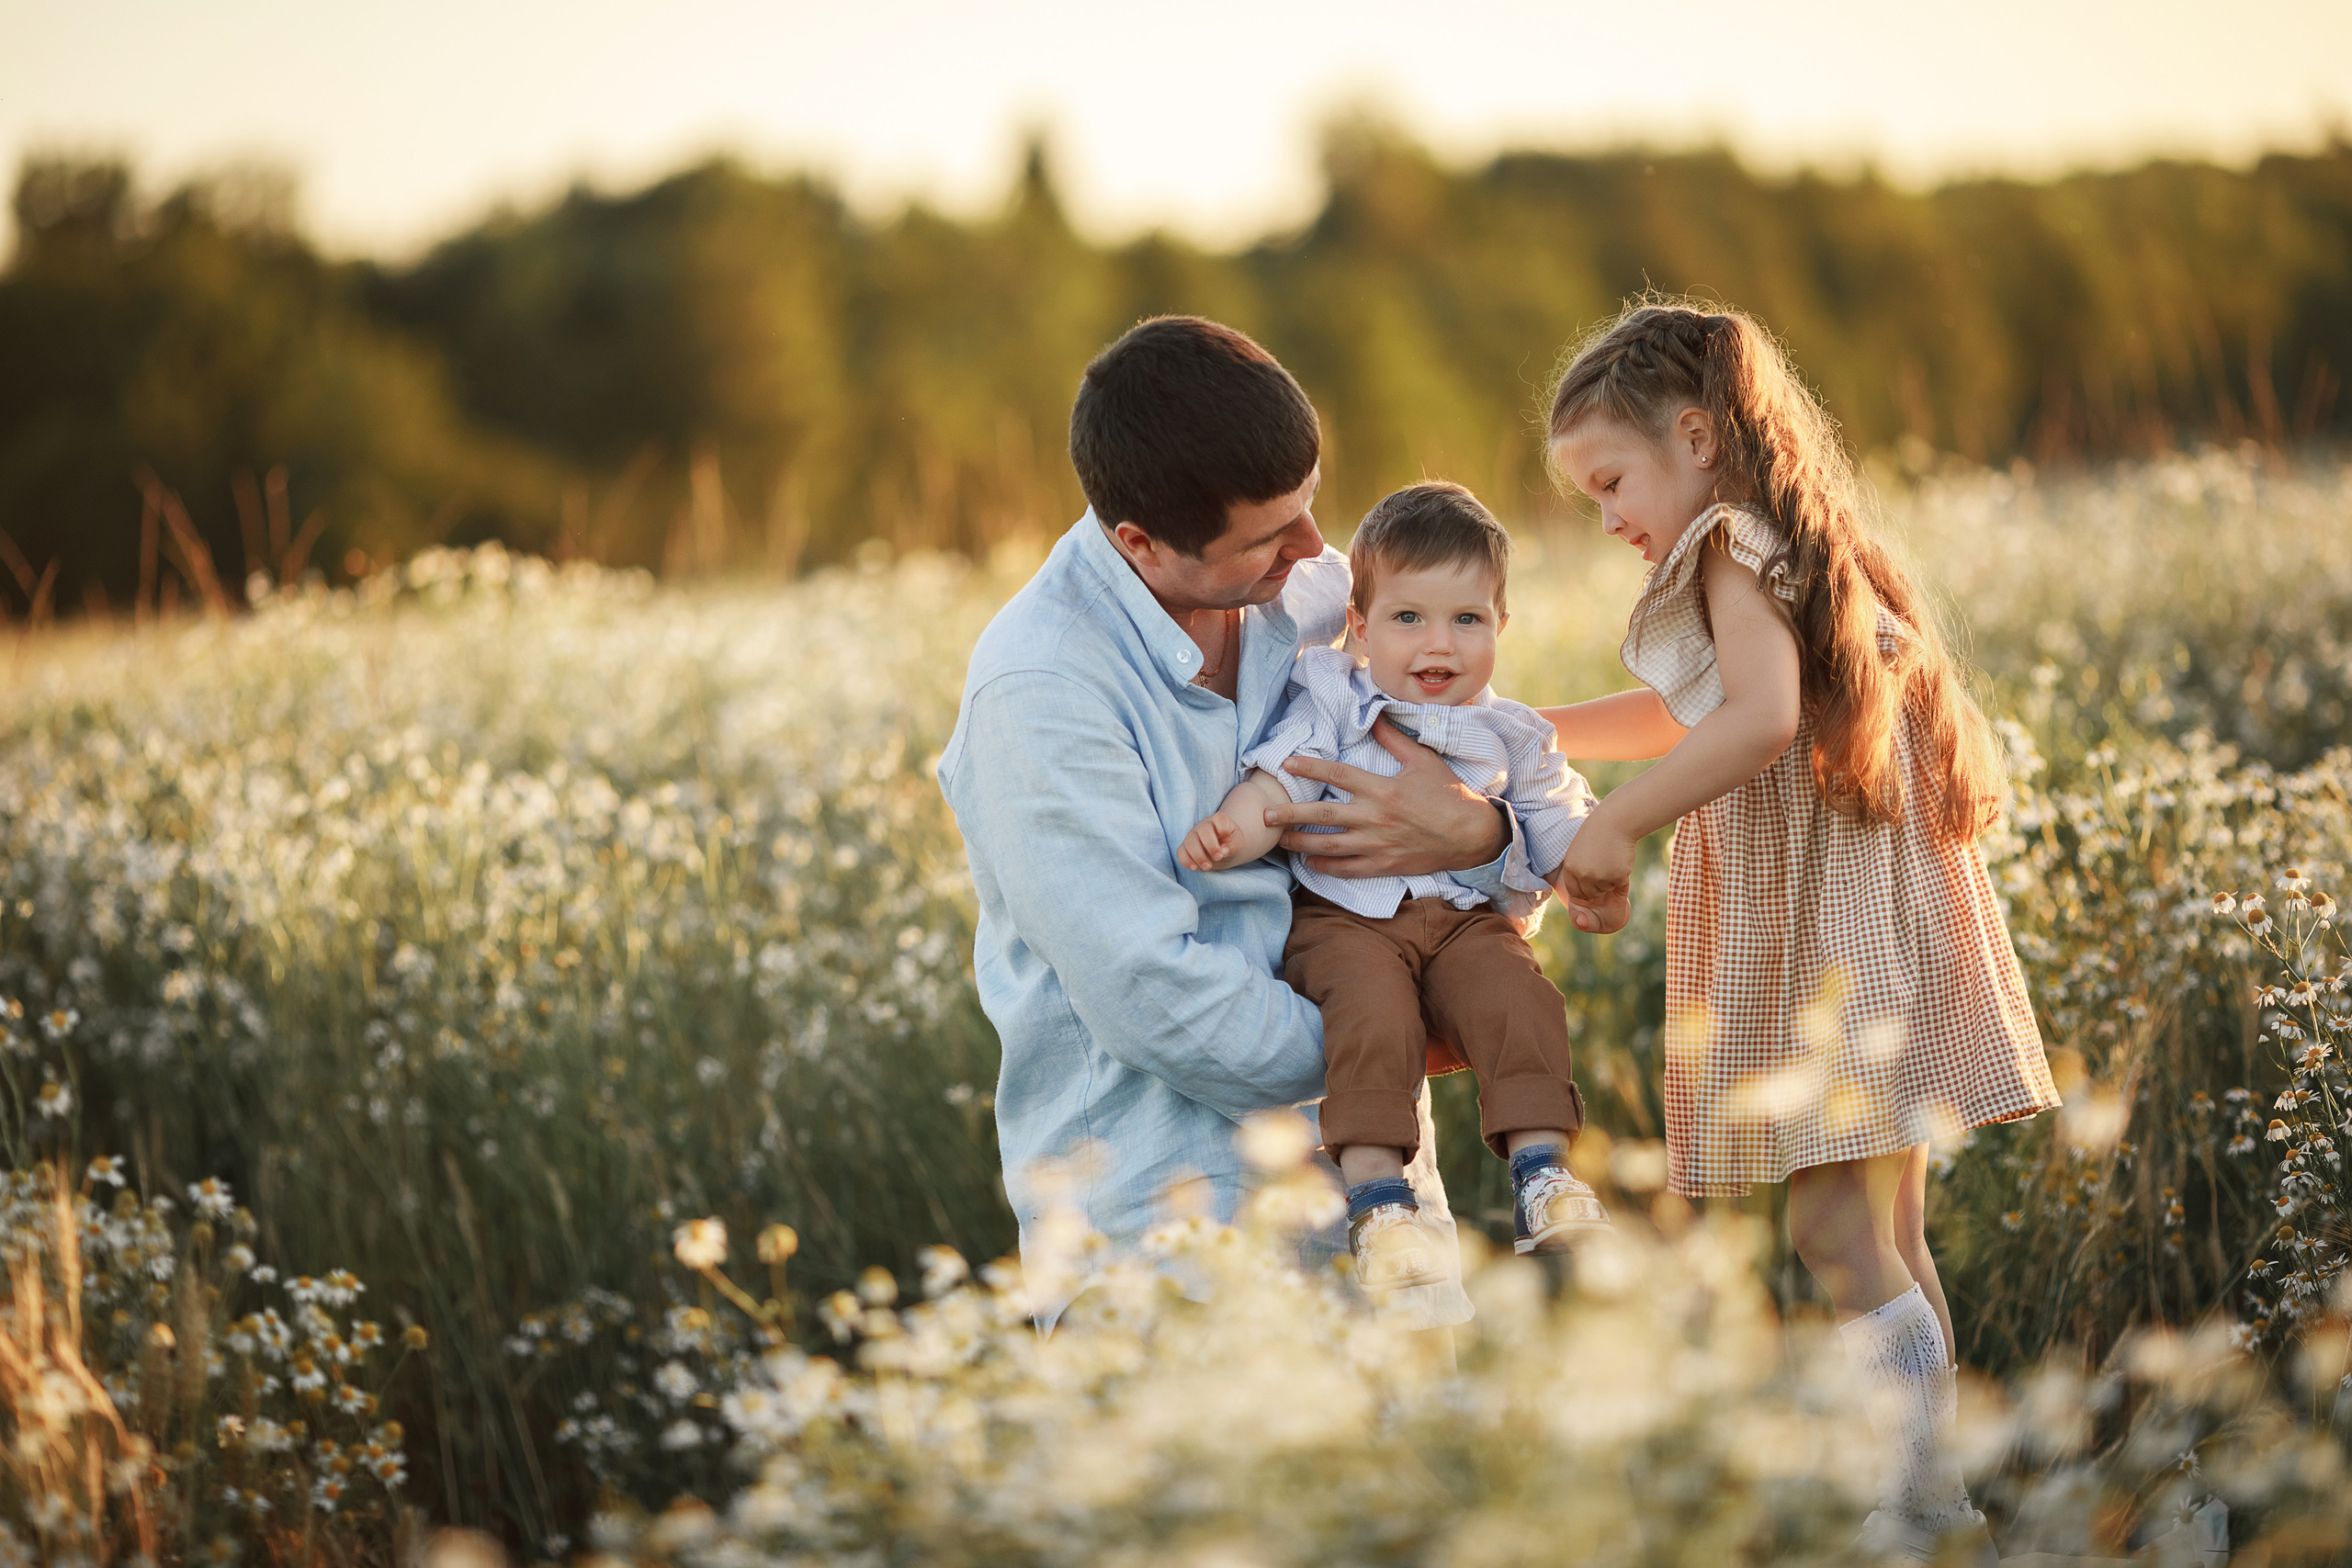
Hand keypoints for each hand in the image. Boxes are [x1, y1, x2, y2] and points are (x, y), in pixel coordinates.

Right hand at [1177, 811, 1245, 870]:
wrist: (1222, 848)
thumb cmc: (1230, 842)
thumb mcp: (1237, 842)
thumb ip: (1233, 845)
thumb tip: (1223, 851)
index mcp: (1219, 820)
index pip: (1220, 819)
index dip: (1224, 830)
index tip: (1228, 839)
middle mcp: (1204, 826)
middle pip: (1203, 831)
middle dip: (1211, 846)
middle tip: (1218, 857)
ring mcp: (1193, 835)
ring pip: (1190, 842)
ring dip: (1198, 856)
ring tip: (1207, 867)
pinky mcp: (1185, 847)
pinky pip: (1181, 852)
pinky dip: (1186, 861)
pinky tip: (1195, 868)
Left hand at [1263, 719, 1505, 877]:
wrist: (1472, 835)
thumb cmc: (1448, 794)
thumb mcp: (1423, 760)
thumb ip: (1394, 739)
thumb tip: (1375, 716)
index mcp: (1382, 789)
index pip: (1337, 774)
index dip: (1309, 766)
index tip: (1287, 763)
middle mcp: (1374, 818)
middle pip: (1322, 815)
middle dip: (1290, 815)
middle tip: (1265, 816)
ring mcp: (1377, 845)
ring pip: (1329, 846)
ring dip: (1300, 844)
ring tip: (1279, 841)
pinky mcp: (1384, 865)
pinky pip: (1347, 869)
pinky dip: (1325, 868)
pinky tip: (1309, 865)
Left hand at [1551, 818, 1635, 934]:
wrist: (1616, 822)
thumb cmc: (1597, 832)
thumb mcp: (1578, 849)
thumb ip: (1577, 868)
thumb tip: (1579, 886)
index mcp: (1570, 868)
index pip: (1574, 891)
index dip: (1583, 889)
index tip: (1590, 883)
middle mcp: (1583, 875)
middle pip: (1590, 894)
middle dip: (1596, 887)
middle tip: (1603, 869)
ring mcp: (1600, 877)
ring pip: (1605, 889)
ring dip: (1609, 880)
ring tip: (1610, 859)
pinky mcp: (1617, 877)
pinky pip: (1618, 883)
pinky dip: (1620, 875)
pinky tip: (1619, 859)